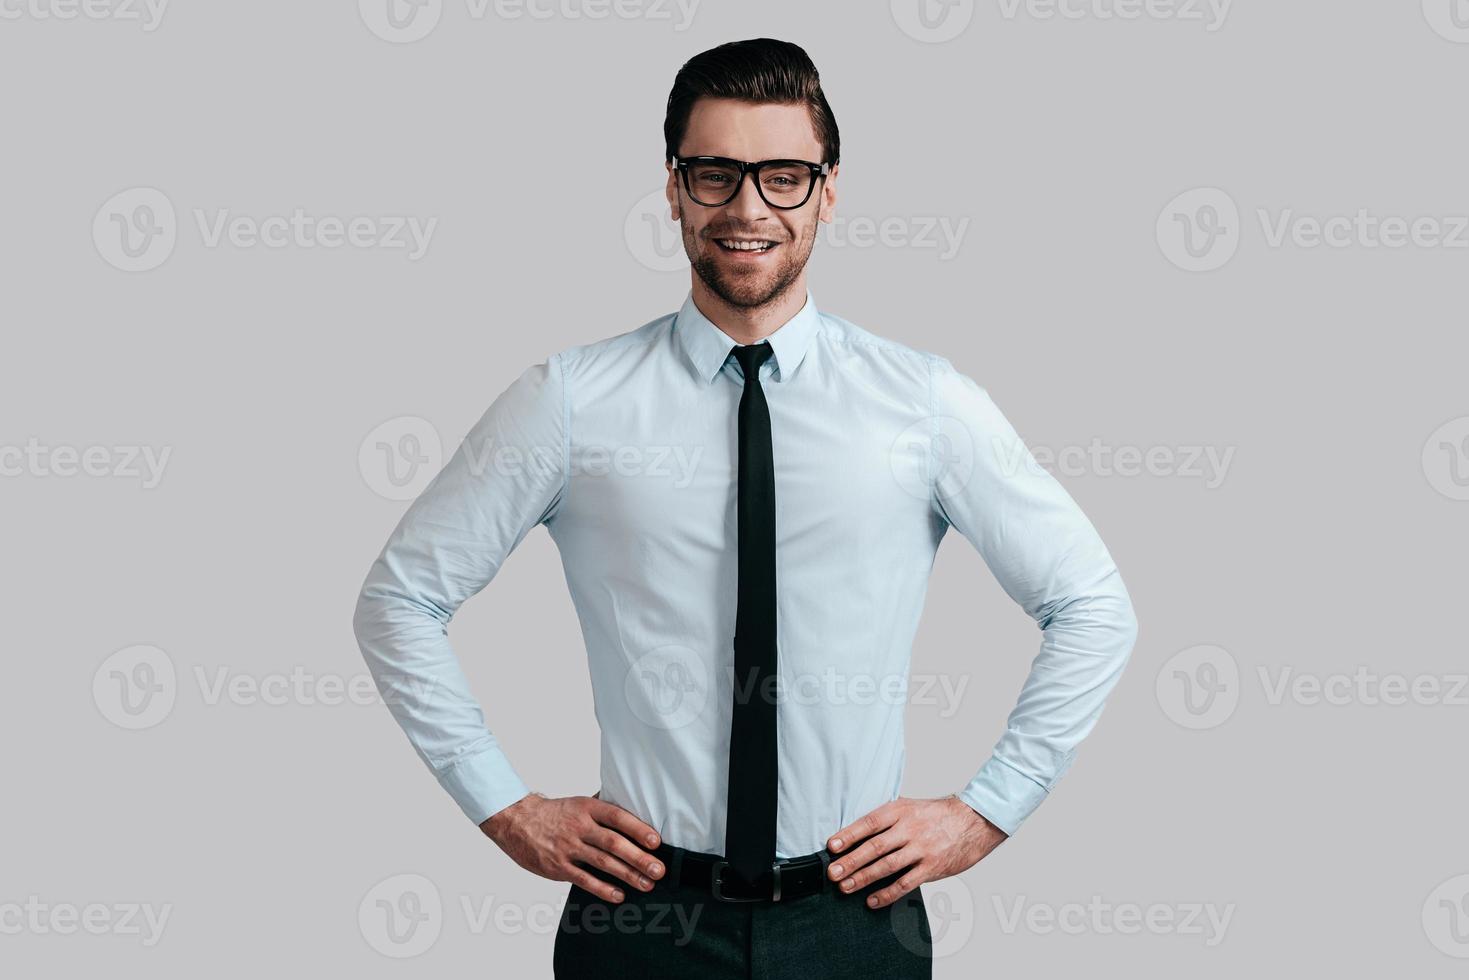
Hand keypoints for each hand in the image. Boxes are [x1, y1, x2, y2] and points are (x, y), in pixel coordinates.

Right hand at [480, 792, 664, 903]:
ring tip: (647, 884)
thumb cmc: (555, 813)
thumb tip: (635, 809)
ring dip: (627, 875)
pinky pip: (584, 879)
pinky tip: (618, 895)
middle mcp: (579, 827)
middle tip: (659, 869)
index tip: (656, 841)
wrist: (517, 821)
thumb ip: (603, 809)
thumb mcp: (579, 803)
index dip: (638, 829)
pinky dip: (602, 889)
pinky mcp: (558, 867)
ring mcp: (568, 848)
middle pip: (613, 843)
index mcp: (587, 808)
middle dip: (638, 857)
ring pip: (602, 862)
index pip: (617, 817)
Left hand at [825, 795, 1006, 908]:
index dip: (849, 835)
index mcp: (900, 811)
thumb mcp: (910, 806)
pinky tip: (872, 901)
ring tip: (846, 887)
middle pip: (874, 847)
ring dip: (863, 878)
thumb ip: (887, 817)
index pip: (869, 823)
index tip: (832, 847)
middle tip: (833, 873)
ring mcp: (921, 849)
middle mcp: (910, 829)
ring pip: (887, 866)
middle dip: (851, 861)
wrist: (974, 821)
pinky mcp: (932, 867)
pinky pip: (906, 884)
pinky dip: (887, 894)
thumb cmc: (938, 815)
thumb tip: (856, 831)